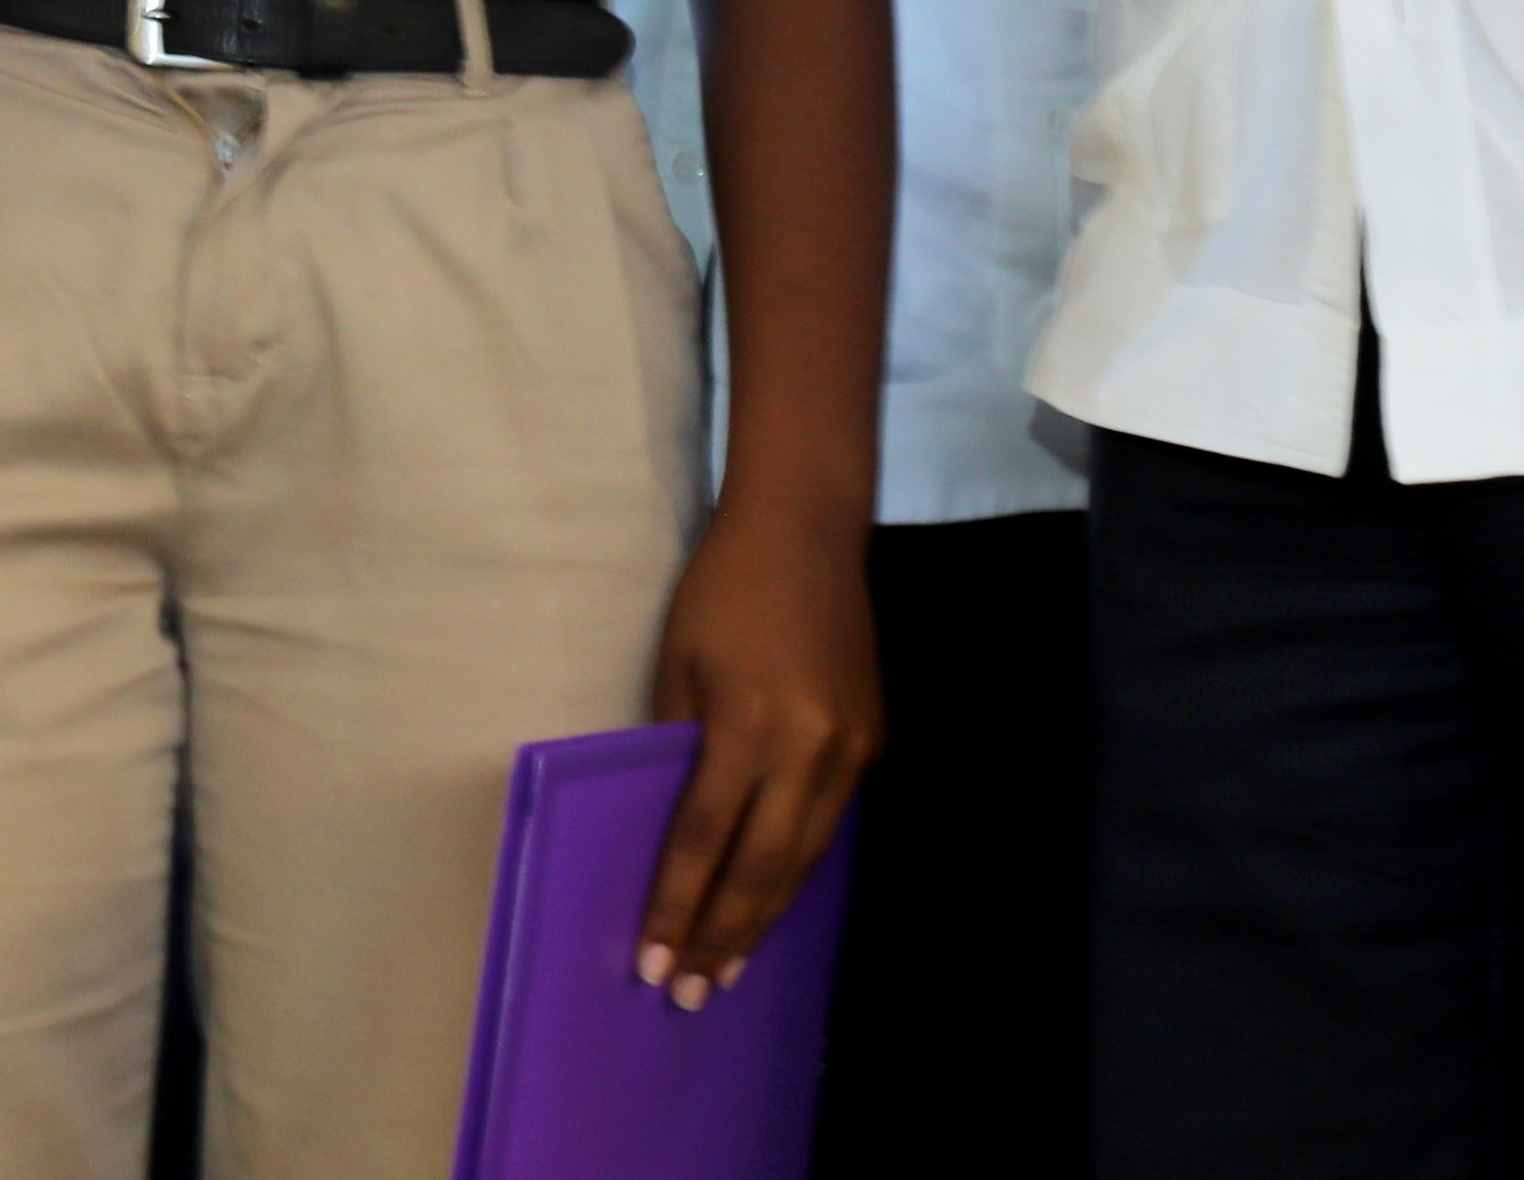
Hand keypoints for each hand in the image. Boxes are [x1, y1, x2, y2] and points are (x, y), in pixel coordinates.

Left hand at [632, 496, 881, 1008]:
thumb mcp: (677, 662)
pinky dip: (796, 870)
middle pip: (761, 869)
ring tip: (727, 970)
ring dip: (763, 919)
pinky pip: (829, 824)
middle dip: (723, 938)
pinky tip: (770, 901)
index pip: (704, 840)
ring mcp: (851, 748)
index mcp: (748, 724)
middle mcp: (809, 747)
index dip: (676, 908)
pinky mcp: (873, 740)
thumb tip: (671, 827)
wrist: (809, 527)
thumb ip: (676, 745)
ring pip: (804, 859)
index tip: (651, 963)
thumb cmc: (724, 587)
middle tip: (690, 995)